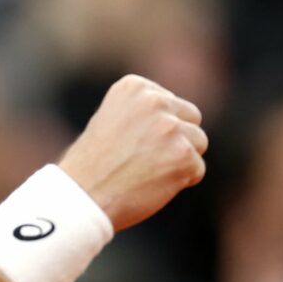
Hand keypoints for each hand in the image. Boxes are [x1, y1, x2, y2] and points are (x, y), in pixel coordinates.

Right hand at [58, 74, 206, 231]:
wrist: (83, 195)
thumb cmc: (94, 163)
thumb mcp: (112, 118)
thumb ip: (144, 112)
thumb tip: (180, 118)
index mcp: (134, 87)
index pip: (170, 102)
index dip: (157, 127)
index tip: (133, 143)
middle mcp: (154, 101)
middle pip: (191, 117)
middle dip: (178, 138)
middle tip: (147, 159)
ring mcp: (171, 127)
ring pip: (199, 142)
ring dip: (181, 159)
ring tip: (149, 171)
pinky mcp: (184, 155)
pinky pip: (198, 169)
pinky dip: (181, 181)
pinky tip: (153, 184)